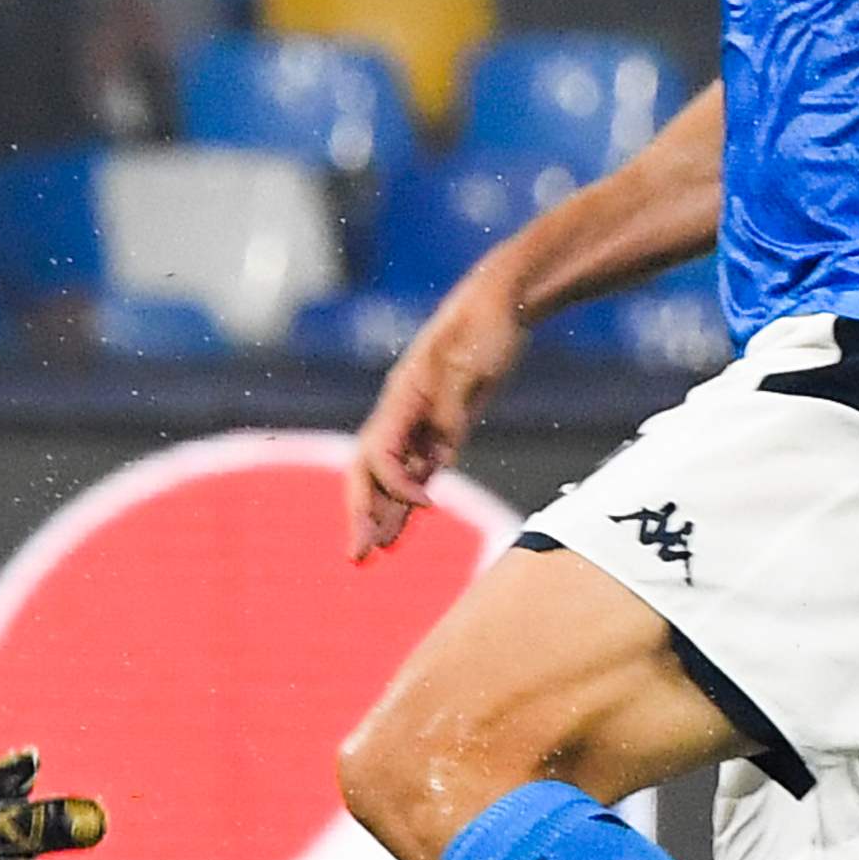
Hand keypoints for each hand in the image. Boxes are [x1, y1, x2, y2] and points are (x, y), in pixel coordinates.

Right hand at [347, 275, 524, 560]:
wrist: (500, 303)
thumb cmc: (486, 328)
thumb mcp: (473, 369)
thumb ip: (453, 413)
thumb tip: (439, 457)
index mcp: (402, 397)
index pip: (379, 454)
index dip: (395, 486)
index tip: (426, 505)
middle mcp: (402, 411)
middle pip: (369, 471)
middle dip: (361, 513)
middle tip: (358, 557)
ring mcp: (419, 418)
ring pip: (389, 475)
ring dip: (381, 513)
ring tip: (373, 553)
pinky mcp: (442, 423)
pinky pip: (416, 469)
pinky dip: (408, 499)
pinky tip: (403, 524)